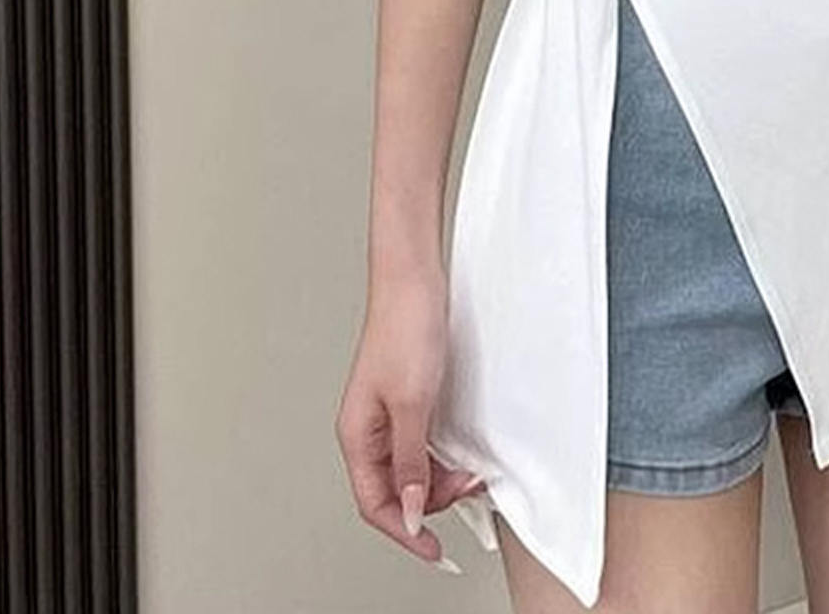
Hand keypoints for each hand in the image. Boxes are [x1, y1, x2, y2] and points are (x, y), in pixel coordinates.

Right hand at [334, 268, 485, 572]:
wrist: (414, 279)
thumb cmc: (404, 327)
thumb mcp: (413, 402)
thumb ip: (409, 460)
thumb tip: (408, 508)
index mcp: (357, 434)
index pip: (375, 502)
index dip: (404, 530)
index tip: (432, 550)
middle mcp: (369, 428)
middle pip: (394, 489)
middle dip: (431, 499)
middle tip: (467, 489)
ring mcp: (389, 413)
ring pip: (411, 467)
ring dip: (442, 477)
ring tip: (471, 472)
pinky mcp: (410, 397)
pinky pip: (423, 443)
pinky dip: (443, 455)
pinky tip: (463, 454)